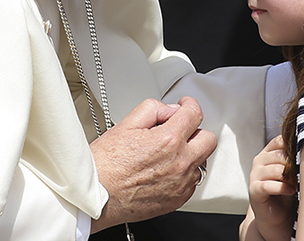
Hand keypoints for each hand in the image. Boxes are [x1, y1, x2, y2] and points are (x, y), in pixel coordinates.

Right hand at [89, 96, 216, 231]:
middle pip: (208, 139)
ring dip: (190, 154)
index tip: (185, 106)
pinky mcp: (178, 199)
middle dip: (196, 130)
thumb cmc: (105, 165)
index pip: (195, 114)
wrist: (95, 197)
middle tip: (181, 130)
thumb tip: (170, 110)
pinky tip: (164, 170)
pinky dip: (183, 174)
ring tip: (167, 153)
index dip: (190, 104)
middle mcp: (180, 163)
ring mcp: (181, 183)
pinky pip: (192, 182)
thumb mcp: (126, 124)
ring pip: (201, 162)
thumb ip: (153, 109)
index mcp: (168, 140)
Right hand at [241, 136, 296, 240]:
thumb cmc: (287, 192)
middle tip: (303, 174)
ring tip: (298, 184)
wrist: (277, 217)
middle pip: (279, 155)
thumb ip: (295, 159)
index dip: (293, 146)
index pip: (279, 140)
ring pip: (276, 169)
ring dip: (290, 177)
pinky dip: (282, 188)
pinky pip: (268, 185)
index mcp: (267, 153)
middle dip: (294, 164)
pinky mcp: (254, 190)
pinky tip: (291, 191)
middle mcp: (259, 161)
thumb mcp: (292, 172)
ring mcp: (254, 175)